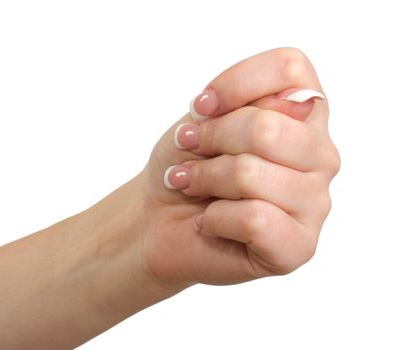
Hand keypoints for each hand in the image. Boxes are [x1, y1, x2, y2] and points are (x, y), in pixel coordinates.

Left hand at [135, 47, 339, 287]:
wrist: (159, 217)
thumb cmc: (187, 163)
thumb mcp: (203, 118)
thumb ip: (242, 104)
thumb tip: (276, 114)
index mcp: (304, 114)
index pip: (292, 69)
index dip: (236, 83)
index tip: (201, 107)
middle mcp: (320, 155)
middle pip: (267, 128)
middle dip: (210, 139)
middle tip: (190, 150)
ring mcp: (315, 202)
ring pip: (251, 174)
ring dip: (205, 179)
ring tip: (193, 185)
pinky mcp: (299, 246)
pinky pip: (254, 219)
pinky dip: (215, 218)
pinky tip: (210, 221)